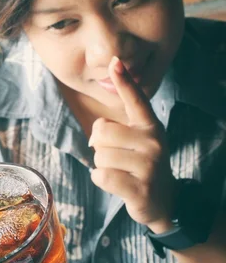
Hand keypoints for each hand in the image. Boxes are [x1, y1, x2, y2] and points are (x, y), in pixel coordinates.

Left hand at [89, 56, 175, 230]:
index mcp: (151, 127)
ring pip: (100, 156)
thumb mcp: (139, 141)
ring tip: (120, 172)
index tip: (115, 61)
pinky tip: (117, 184)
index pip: (136, 100)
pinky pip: (102, 176)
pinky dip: (102, 180)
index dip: (124, 81)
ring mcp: (149, 166)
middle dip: (98, 146)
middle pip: (102, 132)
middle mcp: (153, 142)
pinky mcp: (141, 189)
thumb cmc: (141, 165)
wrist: (164, 201)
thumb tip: (99, 124)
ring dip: (102, 166)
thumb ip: (120, 127)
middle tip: (115, 157)